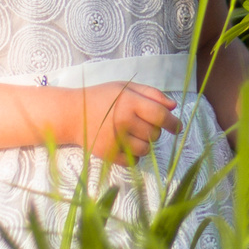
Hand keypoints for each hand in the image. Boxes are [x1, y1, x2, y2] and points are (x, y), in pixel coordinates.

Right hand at [58, 81, 182, 163]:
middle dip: (154, 131)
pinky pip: (132, 161)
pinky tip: (126, 145)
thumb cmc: (101, 98)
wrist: (71, 114)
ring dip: (145, 144)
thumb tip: (173, 106)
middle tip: (142, 125)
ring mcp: (115, 139)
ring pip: (146, 149)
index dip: (173, 123)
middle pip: (154, 134)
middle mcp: (123, 121)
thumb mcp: (125, 87)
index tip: (178, 128)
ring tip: (133, 135)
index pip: (161, 116)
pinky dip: (133, 156)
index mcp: (130, 102)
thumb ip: (151, 93)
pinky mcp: (108, 154)